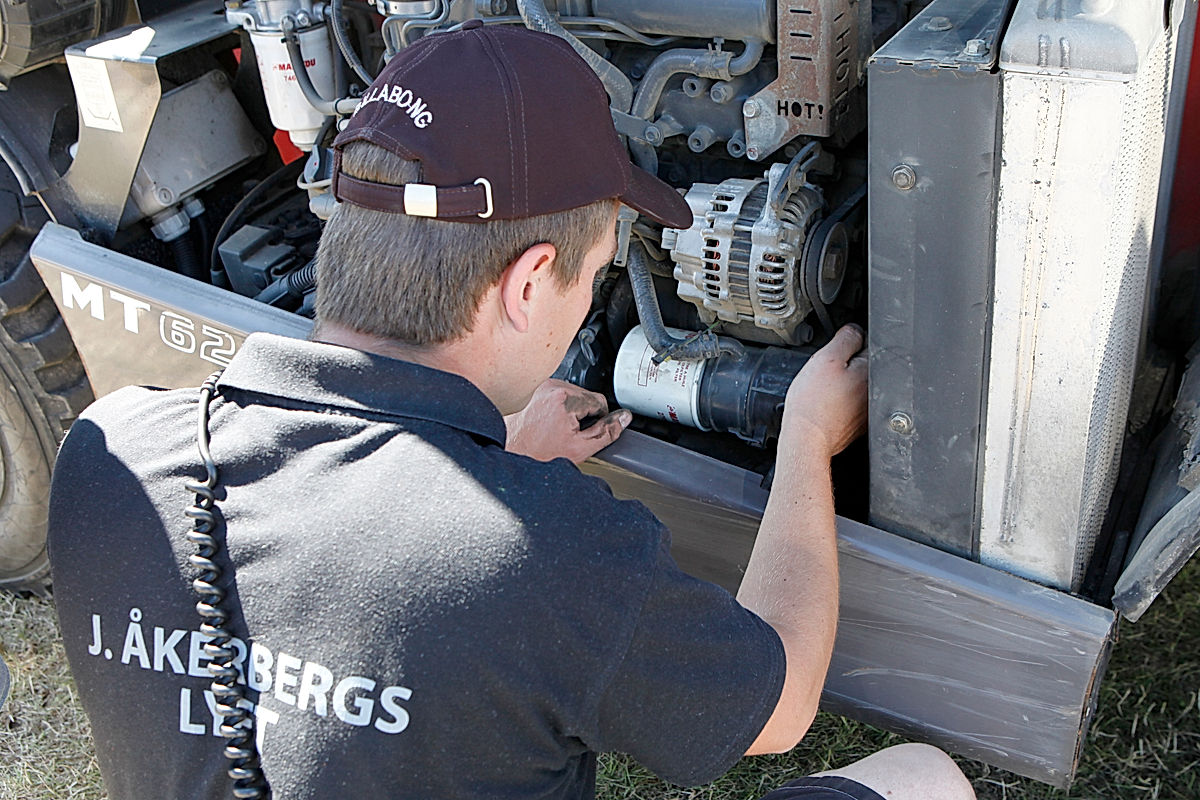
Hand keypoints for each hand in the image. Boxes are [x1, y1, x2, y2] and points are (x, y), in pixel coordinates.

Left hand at [505, 379, 631, 463]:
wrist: (512, 452)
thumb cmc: (539, 453)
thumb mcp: (581, 448)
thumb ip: (607, 432)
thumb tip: (624, 418)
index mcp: (565, 398)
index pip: (600, 400)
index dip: (599, 419)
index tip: (587, 432)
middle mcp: (552, 386)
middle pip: (587, 396)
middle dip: (585, 414)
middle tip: (571, 434)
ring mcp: (542, 386)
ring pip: (574, 395)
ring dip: (573, 411)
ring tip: (558, 430)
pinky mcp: (536, 390)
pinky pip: (560, 395)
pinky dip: (561, 408)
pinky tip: (551, 424)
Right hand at [781, 324, 867, 458]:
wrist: (807, 438)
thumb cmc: (813, 403)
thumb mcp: (827, 358)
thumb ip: (846, 337)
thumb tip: (855, 328)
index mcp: (872, 370)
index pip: (867, 342)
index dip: (846, 343)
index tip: (832, 353)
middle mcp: (876, 390)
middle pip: (862, 363)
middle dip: (845, 363)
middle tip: (825, 374)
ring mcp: (868, 409)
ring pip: (854, 384)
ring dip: (842, 383)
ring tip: (824, 391)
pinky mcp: (858, 423)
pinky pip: (849, 403)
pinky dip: (839, 401)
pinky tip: (826, 404)